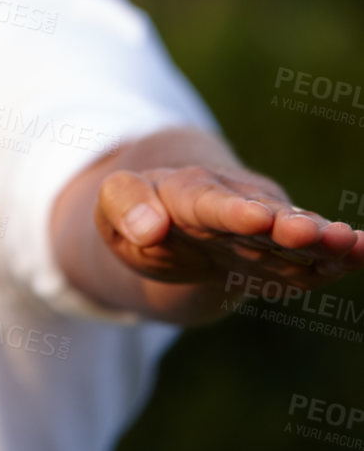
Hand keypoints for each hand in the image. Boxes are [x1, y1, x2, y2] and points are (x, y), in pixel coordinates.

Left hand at [96, 165, 363, 291]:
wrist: (168, 217)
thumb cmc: (138, 208)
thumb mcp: (113, 204)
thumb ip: (125, 208)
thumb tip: (149, 229)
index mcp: (188, 191)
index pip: (210, 201)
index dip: (233, 211)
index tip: (255, 216)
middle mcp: (236, 204)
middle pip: (265, 215)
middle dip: (288, 225)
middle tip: (314, 232)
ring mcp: (265, 229)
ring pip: (296, 236)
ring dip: (321, 241)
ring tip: (348, 242)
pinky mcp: (283, 254)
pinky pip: (312, 259)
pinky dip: (337, 258)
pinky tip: (363, 252)